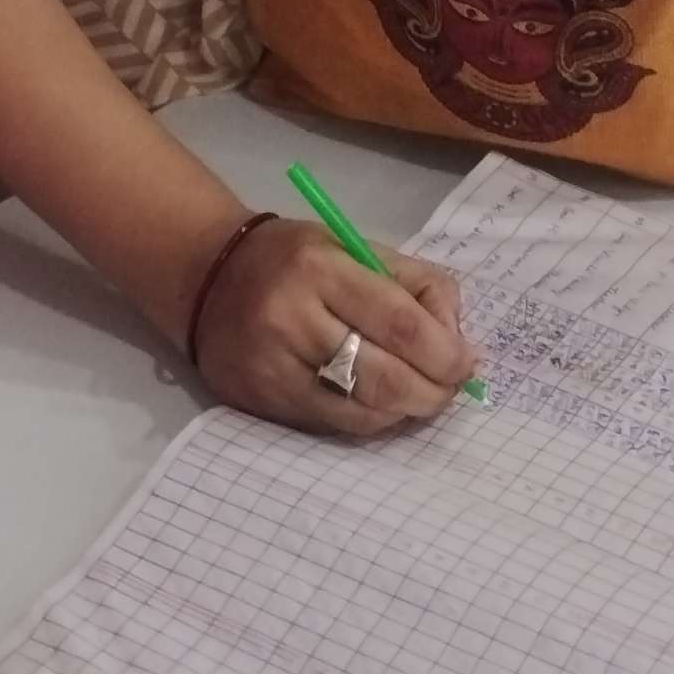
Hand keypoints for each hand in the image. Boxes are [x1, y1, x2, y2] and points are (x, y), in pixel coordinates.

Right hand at [189, 216, 479, 439]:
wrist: (207, 277)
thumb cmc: (295, 258)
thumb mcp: (355, 247)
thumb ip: (416, 286)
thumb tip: (459, 343)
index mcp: (320, 268)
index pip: (399, 323)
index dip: (444, 353)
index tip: (467, 363)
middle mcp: (292, 319)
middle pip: (383, 377)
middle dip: (432, 392)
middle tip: (450, 389)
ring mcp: (272, 368)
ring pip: (360, 412)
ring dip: (405, 412)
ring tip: (420, 397)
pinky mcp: (260, 403)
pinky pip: (333, 426)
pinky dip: (371, 421)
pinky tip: (382, 405)